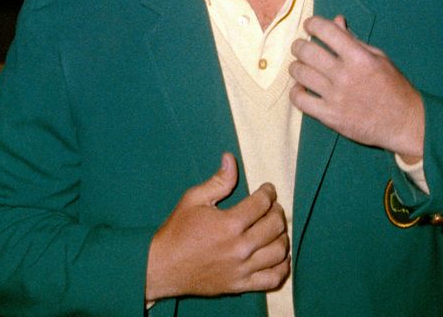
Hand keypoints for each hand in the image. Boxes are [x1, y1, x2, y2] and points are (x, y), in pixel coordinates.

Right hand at [145, 154, 289, 300]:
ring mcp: (241, 269)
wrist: (161, 268)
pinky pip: (272, 279)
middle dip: (277, 211)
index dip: (268, 192)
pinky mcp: (240, 285)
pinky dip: (281, 268)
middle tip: (271, 208)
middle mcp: (239, 247)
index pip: (262, 203)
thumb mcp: (192, 200)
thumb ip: (217, 181)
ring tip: (274, 230)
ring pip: (278, 251)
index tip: (267, 189)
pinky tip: (278, 257)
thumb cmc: (176, 232)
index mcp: (229, 224)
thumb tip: (231, 158)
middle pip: (275, 225)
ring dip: (281, 237)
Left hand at [289, 16, 424, 160]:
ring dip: (296, 66)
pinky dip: (296, 91)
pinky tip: (301, 87)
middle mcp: (345, 75)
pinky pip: (300, 100)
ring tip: (299, 66)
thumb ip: (354, 40)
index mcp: (359, 57)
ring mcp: (336, 97)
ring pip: (300, 74)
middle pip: (307, 52)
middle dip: (299, 45)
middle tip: (300, 46)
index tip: (310, 25)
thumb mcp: (379, 58)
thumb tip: (336, 21)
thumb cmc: (394, 87)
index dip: (312, 23)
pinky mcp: (330, 117)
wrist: (403, 122)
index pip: (326, 31)